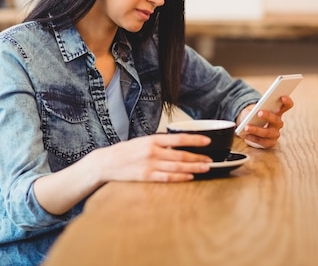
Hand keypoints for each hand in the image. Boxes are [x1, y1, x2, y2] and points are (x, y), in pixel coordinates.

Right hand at [93, 133, 212, 182]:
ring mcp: (150, 165)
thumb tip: (176, 144)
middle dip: (198, 157)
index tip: (207, 141)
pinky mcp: (147, 177)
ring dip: (193, 167)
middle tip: (210, 159)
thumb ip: (158, 143)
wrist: (107, 162)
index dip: (194, 140)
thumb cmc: (124, 152)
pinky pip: (167, 177)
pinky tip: (189, 176)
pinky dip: (180, 177)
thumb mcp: (142, 141)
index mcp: (152, 140)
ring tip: (205, 168)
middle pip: (181, 155)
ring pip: (177, 166)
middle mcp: (153, 152)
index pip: (178, 138)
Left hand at [237, 96, 294, 148]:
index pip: (287, 105)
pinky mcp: (269, 143)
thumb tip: (249, 114)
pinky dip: (252, 138)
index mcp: (277, 112)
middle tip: (259, 112)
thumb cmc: (252, 116)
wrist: (248, 127)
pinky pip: (262, 141)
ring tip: (246, 127)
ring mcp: (275, 134)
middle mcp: (278, 123)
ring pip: (268, 133)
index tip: (281, 97)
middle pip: (276, 120)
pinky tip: (244, 135)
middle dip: (268, 116)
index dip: (286, 101)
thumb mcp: (251, 110)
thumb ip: (252, 110)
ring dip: (257, 130)